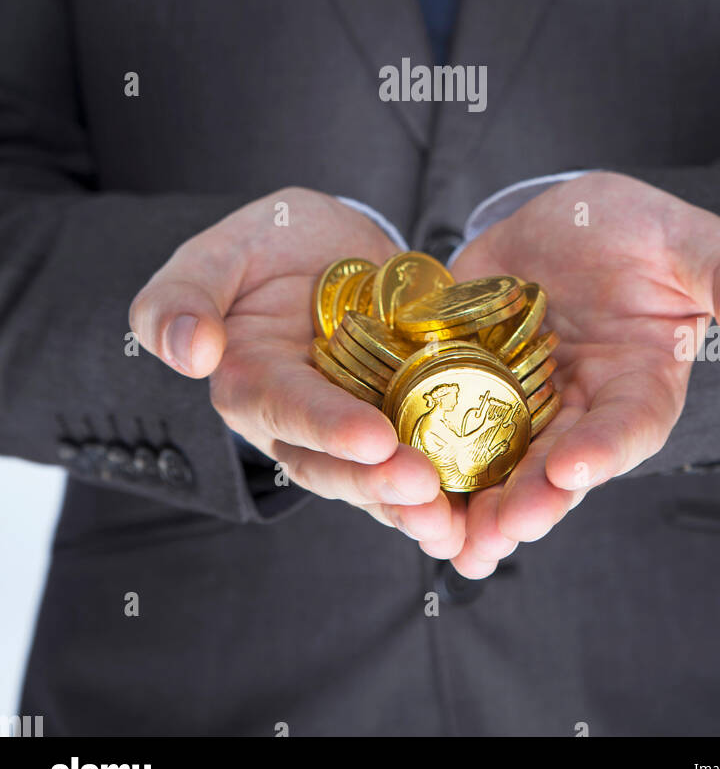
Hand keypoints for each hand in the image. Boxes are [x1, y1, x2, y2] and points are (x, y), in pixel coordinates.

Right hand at [130, 188, 463, 557]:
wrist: (331, 245)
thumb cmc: (264, 244)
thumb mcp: (216, 253)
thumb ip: (182, 297)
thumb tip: (188, 353)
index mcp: (252, 383)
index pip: (287, 410)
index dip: (328, 427)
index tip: (374, 438)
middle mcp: (302, 423)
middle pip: (336, 466)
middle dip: (380, 483)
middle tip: (426, 490)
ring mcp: (354, 429)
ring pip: (380, 482)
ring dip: (417, 507)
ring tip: (457, 524)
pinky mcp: (402, 423)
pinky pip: (426, 462)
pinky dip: (454, 490)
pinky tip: (488, 511)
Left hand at [447, 172, 719, 577]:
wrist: (570, 218)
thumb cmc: (645, 230)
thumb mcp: (694, 242)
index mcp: (642, 384)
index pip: (630, 427)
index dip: (604, 451)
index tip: (571, 468)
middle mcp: (581, 408)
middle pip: (557, 468)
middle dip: (529, 502)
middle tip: (497, 533)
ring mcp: (523, 400)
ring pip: (498, 463)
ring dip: (474, 503)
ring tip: (448, 540)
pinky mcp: (469, 379)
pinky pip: (444, 420)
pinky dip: (423, 453)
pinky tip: (395, 483)